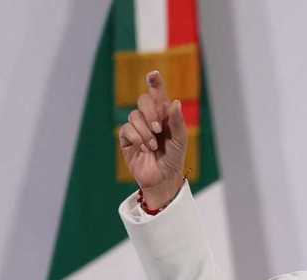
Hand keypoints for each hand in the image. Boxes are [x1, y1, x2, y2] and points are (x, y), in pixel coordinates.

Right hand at [118, 70, 187, 208]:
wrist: (163, 178)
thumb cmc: (174, 159)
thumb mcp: (179, 141)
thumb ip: (177, 122)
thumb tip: (175, 102)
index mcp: (164, 115)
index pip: (158, 95)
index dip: (155, 83)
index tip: (153, 74)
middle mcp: (149, 118)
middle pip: (143, 101)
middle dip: (150, 112)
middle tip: (158, 128)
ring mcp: (137, 127)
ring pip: (134, 116)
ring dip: (145, 131)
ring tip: (153, 146)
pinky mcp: (126, 138)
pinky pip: (127, 129)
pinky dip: (137, 138)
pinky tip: (144, 148)